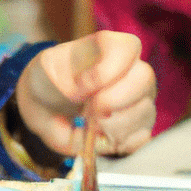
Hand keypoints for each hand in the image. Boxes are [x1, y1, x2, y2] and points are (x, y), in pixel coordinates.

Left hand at [14, 31, 155, 156]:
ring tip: (90, 123)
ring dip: (111, 124)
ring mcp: (141, 101)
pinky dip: (118, 142)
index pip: (128, 48)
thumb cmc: (50, 81)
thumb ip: (68, 73)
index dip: (105, 71)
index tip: (80, 86)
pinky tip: (101, 136)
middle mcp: (133, 71)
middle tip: (88, 109)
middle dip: (113, 99)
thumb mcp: (47, 66)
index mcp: (112, 48)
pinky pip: (141, 138)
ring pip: (145, 111)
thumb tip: (91, 95)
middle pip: (145, 79)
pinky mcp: (140, 129)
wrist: (45, 109)